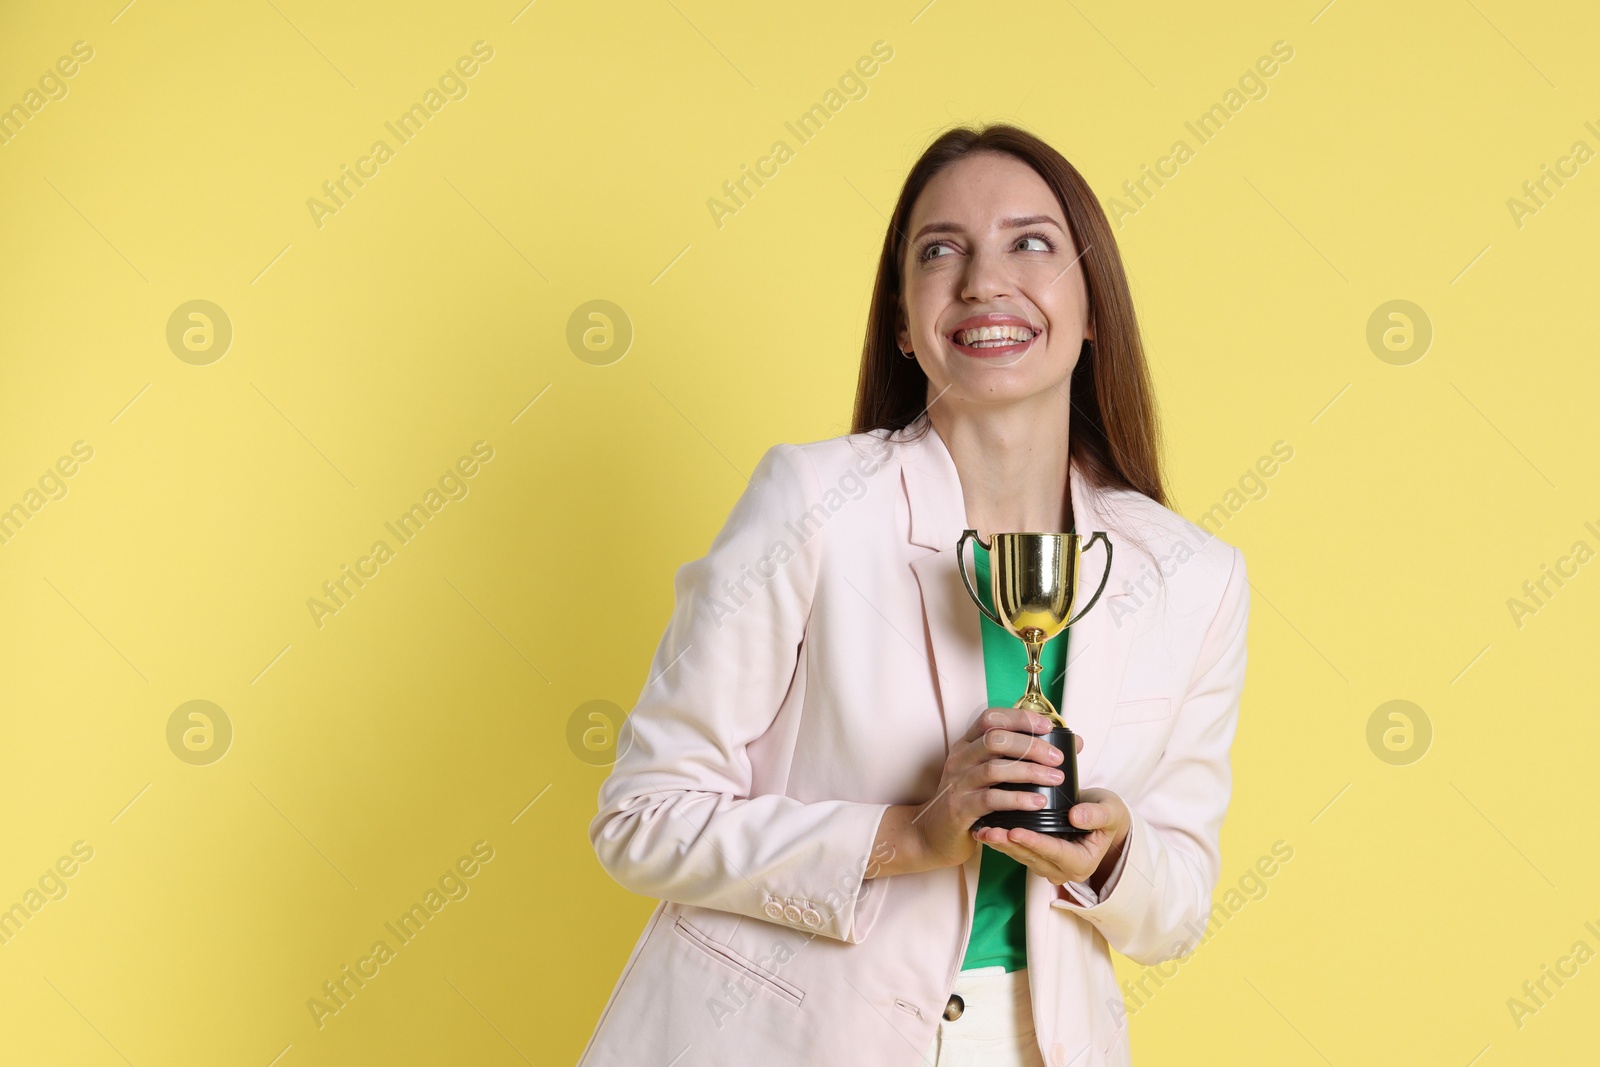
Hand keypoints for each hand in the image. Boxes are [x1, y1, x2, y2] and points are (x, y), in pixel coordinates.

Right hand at [907, 707, 1081, 870]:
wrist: (932, 835)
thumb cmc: (967, 802)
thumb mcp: (987, 775)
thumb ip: (1018, 759)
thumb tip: (1068, 746)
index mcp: (966, 745)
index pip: (990, 719)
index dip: (1019, 719)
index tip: (1047, 726)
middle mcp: (959, 759)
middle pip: (995, 740)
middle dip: (1031, 746)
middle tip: (1057, 759)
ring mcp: (958, 784)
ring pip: (994, 768)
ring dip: (1029, 772)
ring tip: (1054, 779)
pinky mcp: (960, 809)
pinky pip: (991, 799)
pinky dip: (1018, 799)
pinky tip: (1037, 801)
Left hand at [972, 785, 1130, 891]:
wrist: (1103, 819)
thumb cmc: (1107, 813)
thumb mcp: (1110, 810)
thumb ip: (1097, 815)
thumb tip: (1077, 817)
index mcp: (1082, 863)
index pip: (1055, 852)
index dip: (1034, 842)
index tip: (1015, 830)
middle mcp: (1063, 871)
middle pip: (1032, 857)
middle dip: (1010, 843)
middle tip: (989, 831)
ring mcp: (1048, 868)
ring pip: (1021, 856)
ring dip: (1001, 844)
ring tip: (982, 830)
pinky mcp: (1037, 859)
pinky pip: (1017, 851)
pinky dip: (1001, 841)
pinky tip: (984, 829)